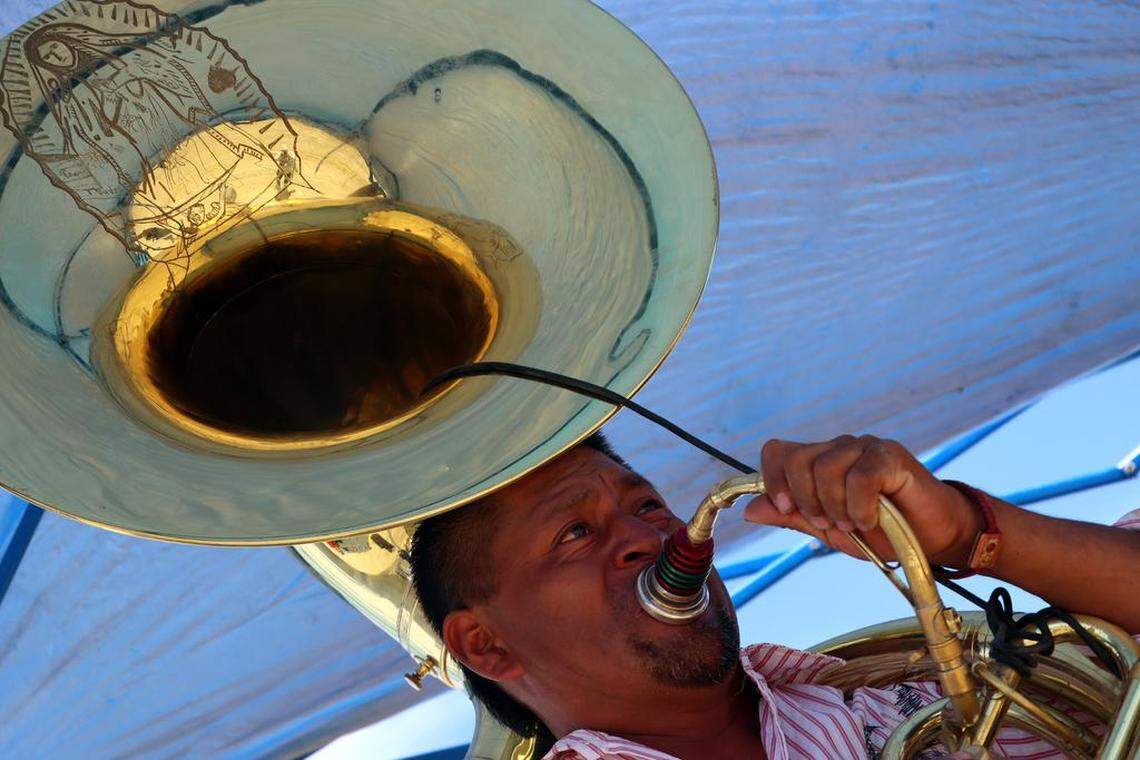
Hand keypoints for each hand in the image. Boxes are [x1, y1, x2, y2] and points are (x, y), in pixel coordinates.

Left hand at [743, 435, 981, 566]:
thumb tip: (750, 511)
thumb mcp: (829, 530)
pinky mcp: (890, 455)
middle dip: (806, 500)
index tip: (785, 508)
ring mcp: (865, 447)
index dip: (772, 478)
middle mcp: (838, 447)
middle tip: (828, 524)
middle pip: (797, 459)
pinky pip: (860, 476)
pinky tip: (872, 519)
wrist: (932, 538)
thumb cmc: (880, 532)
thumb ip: (792, 516)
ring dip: (836, 507)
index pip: (777, 451)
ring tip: (855, 524)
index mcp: (818, 461)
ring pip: (827, 468)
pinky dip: (861, 506)